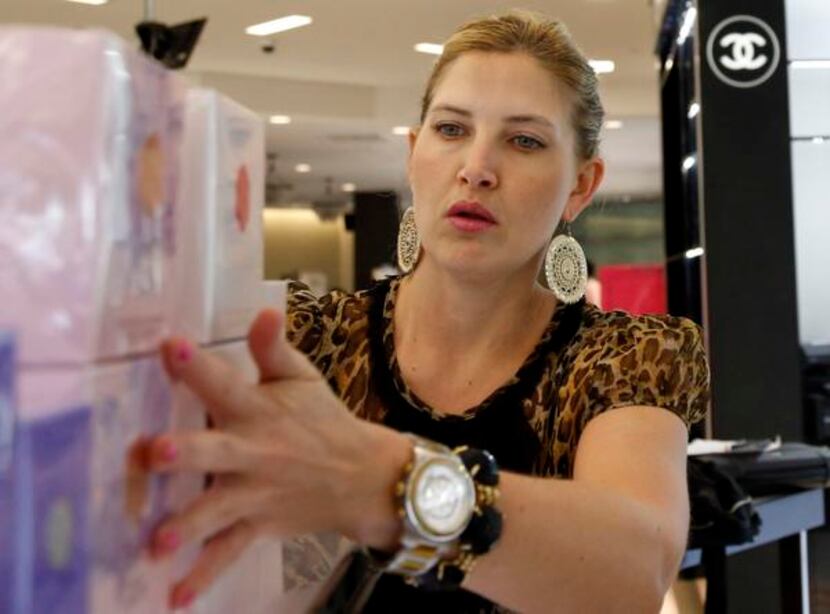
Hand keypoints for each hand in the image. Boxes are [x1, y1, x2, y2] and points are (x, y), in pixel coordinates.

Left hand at [147, 309, 408, 607]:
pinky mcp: (258, 525)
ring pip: (216, 510)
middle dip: (185, 451)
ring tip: (157, 542)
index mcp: (257, 410)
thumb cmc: (322, 420)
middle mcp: (251, 452)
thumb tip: (263, 310)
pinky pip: (229, 552)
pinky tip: (176, 598)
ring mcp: (254, 493)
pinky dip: (205, 576)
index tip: (170, 346)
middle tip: (153, 452)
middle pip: (213, 451)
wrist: (362, 477)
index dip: (198, 364)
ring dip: (188, 524)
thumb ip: (274, 349)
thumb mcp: (303, 379)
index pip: (225, 382)